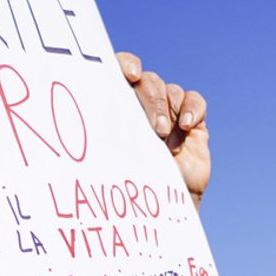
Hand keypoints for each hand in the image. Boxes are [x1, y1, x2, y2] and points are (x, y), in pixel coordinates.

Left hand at [118, 52, 208, 209]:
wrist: (158, 211)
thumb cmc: (125, 186)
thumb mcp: (110, 158)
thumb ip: (104, 132)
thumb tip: (80, 114)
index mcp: (115, 106)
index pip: (118, 68)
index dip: (126, 64)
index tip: (130, 76)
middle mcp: (141, 104)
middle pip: (148, 82)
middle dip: (152, 102)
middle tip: (155, 131)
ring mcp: (168, 111)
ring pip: (171, 90)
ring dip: (170, 111)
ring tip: (167, 140)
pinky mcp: (192, 122)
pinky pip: (195, 100)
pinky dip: (192, 108)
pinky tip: (187, 126)